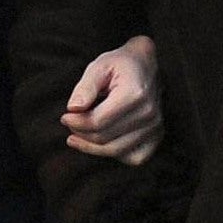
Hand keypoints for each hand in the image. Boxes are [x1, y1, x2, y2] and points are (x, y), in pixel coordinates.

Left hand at [61, 35, 163, 165]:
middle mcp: (149, 114)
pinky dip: (116, 154)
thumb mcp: (99, 66)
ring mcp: (156, 127)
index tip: (65, 116)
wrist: (146, 64)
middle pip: (104, 138)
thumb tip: (73, 108)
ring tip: (79, 135)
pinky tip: (104, 142)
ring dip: (92, 147)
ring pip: (116, 151)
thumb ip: (85, 87)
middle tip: (70, 123)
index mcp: (134, 94)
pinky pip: (134, 158)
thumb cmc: (121, 64)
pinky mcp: (157, 136)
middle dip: (81, 134)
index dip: (76, 123)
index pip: (98, 122)